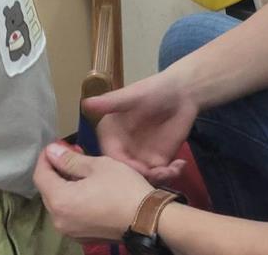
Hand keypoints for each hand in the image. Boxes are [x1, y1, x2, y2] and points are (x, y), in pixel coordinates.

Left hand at [34, 143, 152, 241]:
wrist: (147, 219)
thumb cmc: (122, 188)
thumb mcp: (97, 166)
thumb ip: (70, 160)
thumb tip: (51, 152)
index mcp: (60, 201)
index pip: (40, 176)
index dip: (46, 158)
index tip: (56, 145)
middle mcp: (59, 220)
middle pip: (47, 191)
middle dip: (56, 171)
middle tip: (71, 154)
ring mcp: (70, 231)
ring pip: (59, 203)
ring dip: (65, 185)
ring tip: (82, 170)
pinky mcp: (82, 236)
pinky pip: (70, 214)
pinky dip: (74, 200)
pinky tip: (88, 189)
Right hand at [83, 70, 197, 184]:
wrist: (183, 92)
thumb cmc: (154, 89)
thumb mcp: (132, 96)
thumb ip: (110, 103)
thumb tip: (85, 103)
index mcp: (111, 135)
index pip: (110, 158)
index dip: (121, 166)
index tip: (136, 168)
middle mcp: (123, 149)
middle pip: (126, 174)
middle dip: (141, 178)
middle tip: (159, 173)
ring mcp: (141, 157)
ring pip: (144, 179)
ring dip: (158, 179)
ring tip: (172, 170)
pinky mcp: (159, 161)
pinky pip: (161, 176)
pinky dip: (170, 175)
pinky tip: (180, 166)